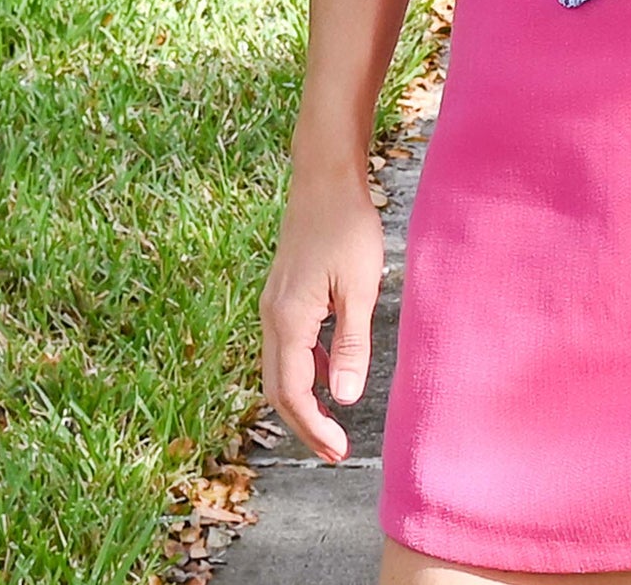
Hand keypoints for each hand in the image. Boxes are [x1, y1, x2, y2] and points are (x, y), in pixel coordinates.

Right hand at [260, 167, 385, 462]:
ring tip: (332, 423)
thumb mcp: (359, 288)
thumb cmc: (347, 227)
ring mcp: (273, 305)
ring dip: (302, 399)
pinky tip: (328, 372)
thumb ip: (351, 344)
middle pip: (279, 388)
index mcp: (288, 320)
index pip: (293, 393)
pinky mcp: (282, 294)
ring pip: (280, 368)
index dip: (314, 428)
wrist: (325, 179)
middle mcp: (271, 317)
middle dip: (304, 424)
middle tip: (334, 451)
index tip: (339, 451)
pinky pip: (287, 345)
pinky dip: (304, 369)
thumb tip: (346, 398)